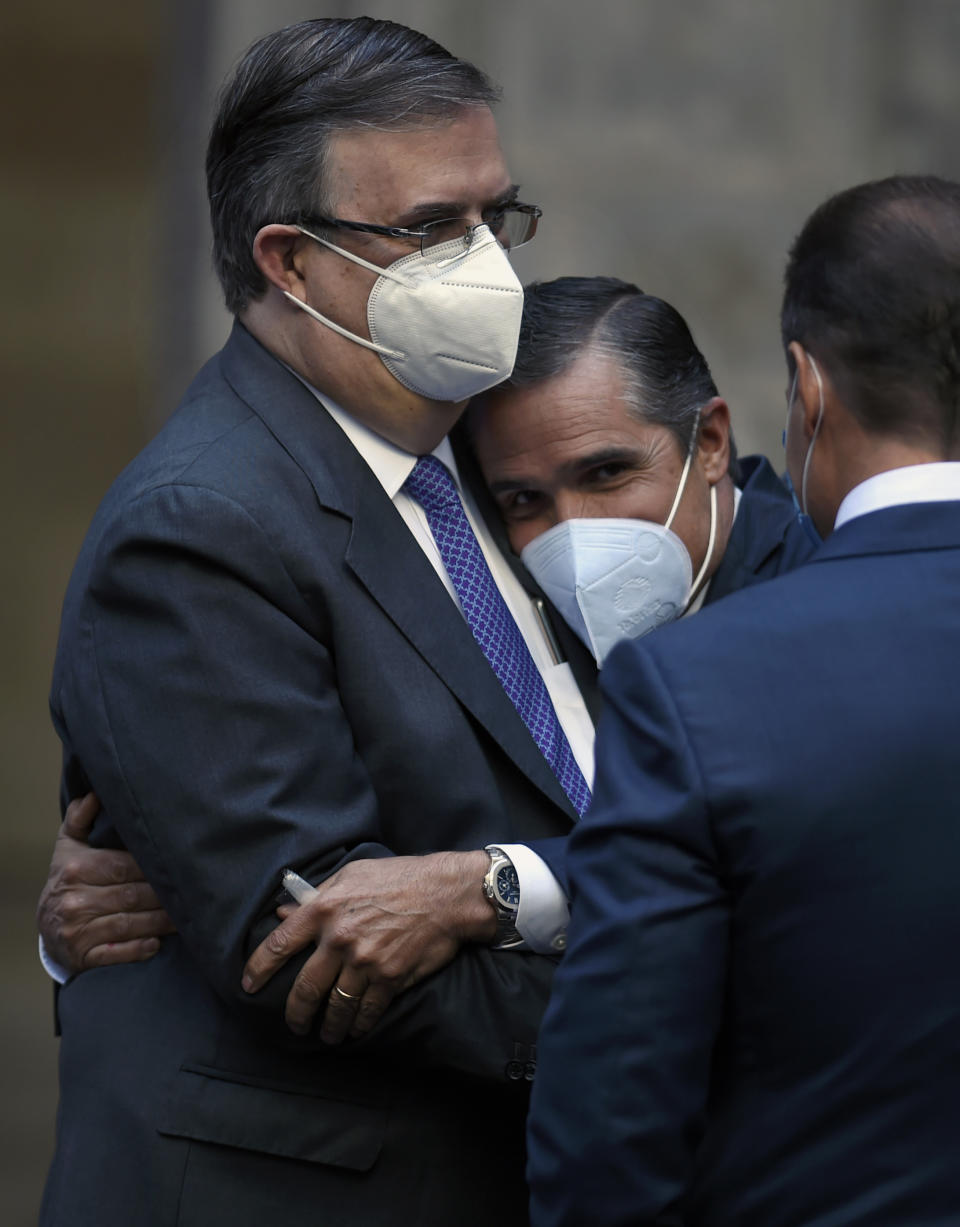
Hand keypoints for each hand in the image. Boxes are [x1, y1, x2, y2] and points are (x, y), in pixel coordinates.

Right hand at [36, 793, 176, 973]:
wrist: (48, 925)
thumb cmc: (69, 877)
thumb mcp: (69, 845)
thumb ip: (80, 818)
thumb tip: (94, 794)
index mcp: (76, 869)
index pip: (125, 866)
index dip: (155, 868)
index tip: (181, 866)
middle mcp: (75, 899)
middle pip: (132, 895)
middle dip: (164, 895)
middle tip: (192, 892)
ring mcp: (77, 930)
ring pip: (130, 923)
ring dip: (161, 922)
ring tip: (184, 916)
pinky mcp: (82, 956)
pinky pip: (116, 953)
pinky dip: (138, 949)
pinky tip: (156, 944)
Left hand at [242, 849, 494, 1043]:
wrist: (445, 893)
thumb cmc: (398, 878)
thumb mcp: (351, 875)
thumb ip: (315, 896)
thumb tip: (283, 913)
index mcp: (323, 909)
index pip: (279, 945)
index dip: (258, 969)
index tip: (248, 986)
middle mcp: (339, 938)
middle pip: (304, 988)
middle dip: (295, 1013)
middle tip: (294, 1025)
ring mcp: (364, 961)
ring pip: (335, 1006)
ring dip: (328, 1026)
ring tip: (327, 1034)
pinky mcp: (389, 978)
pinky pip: (366, 1011)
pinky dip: (358, 1025)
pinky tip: (355, 1030)